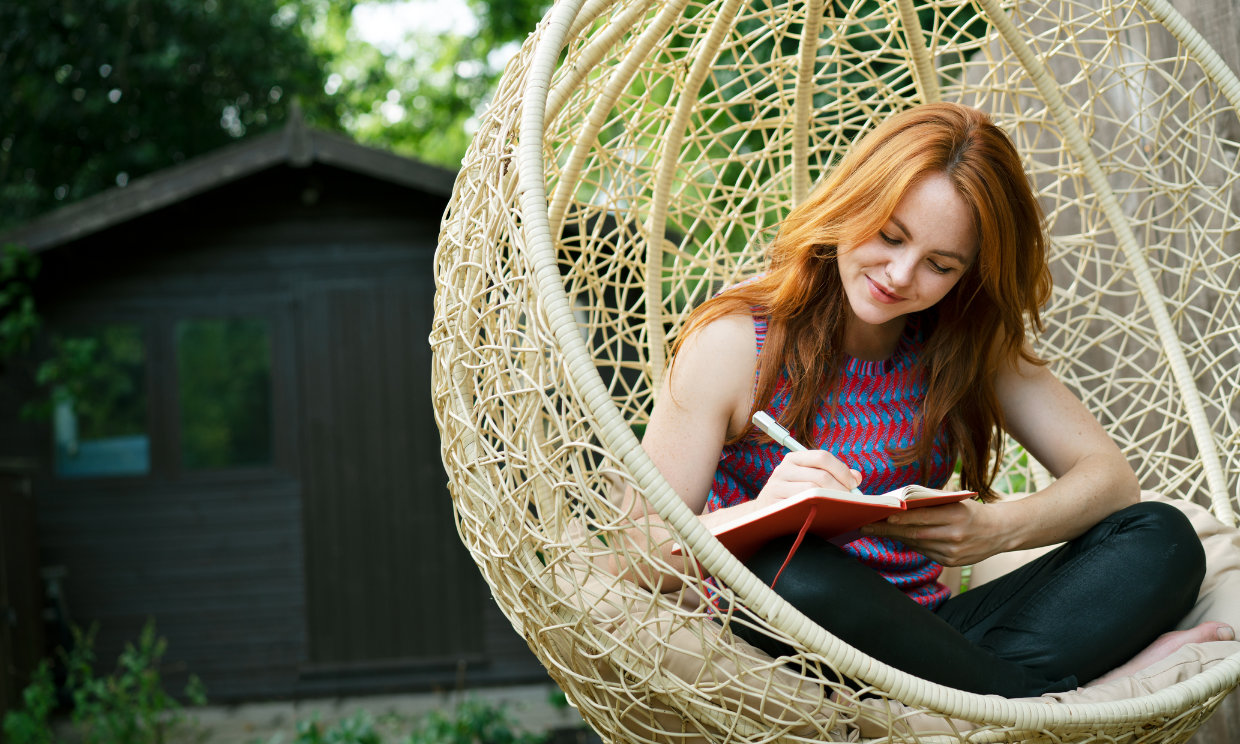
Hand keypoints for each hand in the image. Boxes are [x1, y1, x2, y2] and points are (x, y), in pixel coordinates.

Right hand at [755, 450, 862, 503]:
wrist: (763, 513)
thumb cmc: (793, 496)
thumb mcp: (809, 480)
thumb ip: (833, 476)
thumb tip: (856, 477)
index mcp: (794, 458)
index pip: (822, 457)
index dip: (842, 470)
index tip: (853, 484)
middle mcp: (783, 468)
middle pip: (821, 475)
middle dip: (841, 488)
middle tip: (850, 500)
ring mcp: (777, 486)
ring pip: (812, 490)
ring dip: (832, 499)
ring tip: (840, 506)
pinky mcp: (774, 503)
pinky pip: (801, 505)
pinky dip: (816, 508)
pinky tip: (823, 512)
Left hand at [860, 499, 1004, 565]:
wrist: (999, 531)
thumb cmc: (971, 510)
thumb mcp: (956, 501)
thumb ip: (930, 500)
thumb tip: (900, 501)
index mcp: (957, 516)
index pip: (924, 517)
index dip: (902, 518)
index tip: (883, 517)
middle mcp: (955, 535)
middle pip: (915, 533)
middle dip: (888, 530)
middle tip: (867, 526)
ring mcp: (953, 552)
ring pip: (917, 544)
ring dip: (895, 538)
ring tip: (876, 530)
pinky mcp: (951, 562)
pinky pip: (925, 552)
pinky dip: (910, 544)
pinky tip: (898, 538)